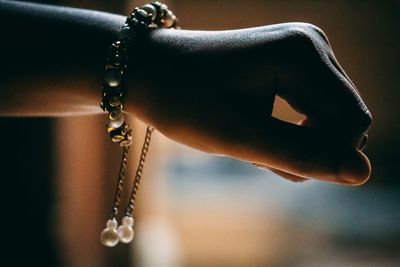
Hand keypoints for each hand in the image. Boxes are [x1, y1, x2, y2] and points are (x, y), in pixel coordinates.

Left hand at [127, 23, 371, 184]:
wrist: (152, 71)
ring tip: (253, 140)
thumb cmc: (184, 100)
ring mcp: (305, 50)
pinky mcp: (295, 63)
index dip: (326, 157)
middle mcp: (312, 43)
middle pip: (347, 118)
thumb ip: (300, 156)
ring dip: (298, 142)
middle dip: (310, 148)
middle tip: (257, 152)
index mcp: (301, 55)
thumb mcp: (238, 136)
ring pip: (332, 117)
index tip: (277, 166)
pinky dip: (292, 131)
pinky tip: (259, 129)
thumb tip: (364, 174)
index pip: (351, 122)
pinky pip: (315, 108)